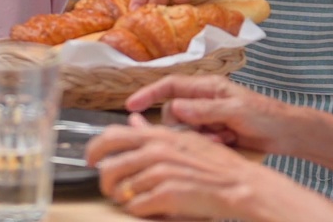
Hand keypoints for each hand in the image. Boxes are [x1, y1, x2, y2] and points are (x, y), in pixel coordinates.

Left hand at [87, 113, 264, 220]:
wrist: (241, 186)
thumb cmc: (217, 166)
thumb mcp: (185, 140)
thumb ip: (154, 132)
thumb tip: (132, 122)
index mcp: (159, 135)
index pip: (112, 135)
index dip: (95, 149)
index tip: (91, 160)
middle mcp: (156, 150)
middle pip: (109, 165)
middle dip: (103, 181)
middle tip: (108, 189)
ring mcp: (160, 172)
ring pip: (120, 189)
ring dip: (122, 199)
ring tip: (132, 201)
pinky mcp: (166, 195)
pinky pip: (136, 206)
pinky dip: (138, 211)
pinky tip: (149, 210)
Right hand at [125, 74, 298, 156]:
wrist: (288, 134)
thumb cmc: (266, 116)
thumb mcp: (235, 111)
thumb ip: (204, 110)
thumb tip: (175, 108)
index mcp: (207, 86)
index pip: (170, 86)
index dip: (148, 94)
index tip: (131, 106)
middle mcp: (204, 100)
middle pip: (174, 113)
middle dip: (185, 127)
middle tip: (210, 134)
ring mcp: (209, 117)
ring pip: (185, 129)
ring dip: (200, 137)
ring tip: (224, 138)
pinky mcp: (215, 133)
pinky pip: (198, 140)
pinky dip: (210, 144)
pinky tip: (229, 142)